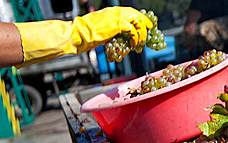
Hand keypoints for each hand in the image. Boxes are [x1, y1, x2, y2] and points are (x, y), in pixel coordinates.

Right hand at [14, 7, 152, 66]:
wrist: (77, 35)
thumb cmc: (86, 36)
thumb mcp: (103, 32)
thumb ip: (113, 33)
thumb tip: (121, 40)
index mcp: (111, 12)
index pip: (130, 12)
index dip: (140, 19)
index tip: (146, 26)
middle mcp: (115, 12)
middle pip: (136, 14)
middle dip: (145, 23)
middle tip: (150, 31)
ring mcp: (116, 17)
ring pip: (137, 21)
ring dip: (142, 33)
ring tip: (141, 43)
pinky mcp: (116, 25)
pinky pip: (133, 30)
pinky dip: (136, 39)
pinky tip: (134, 45)